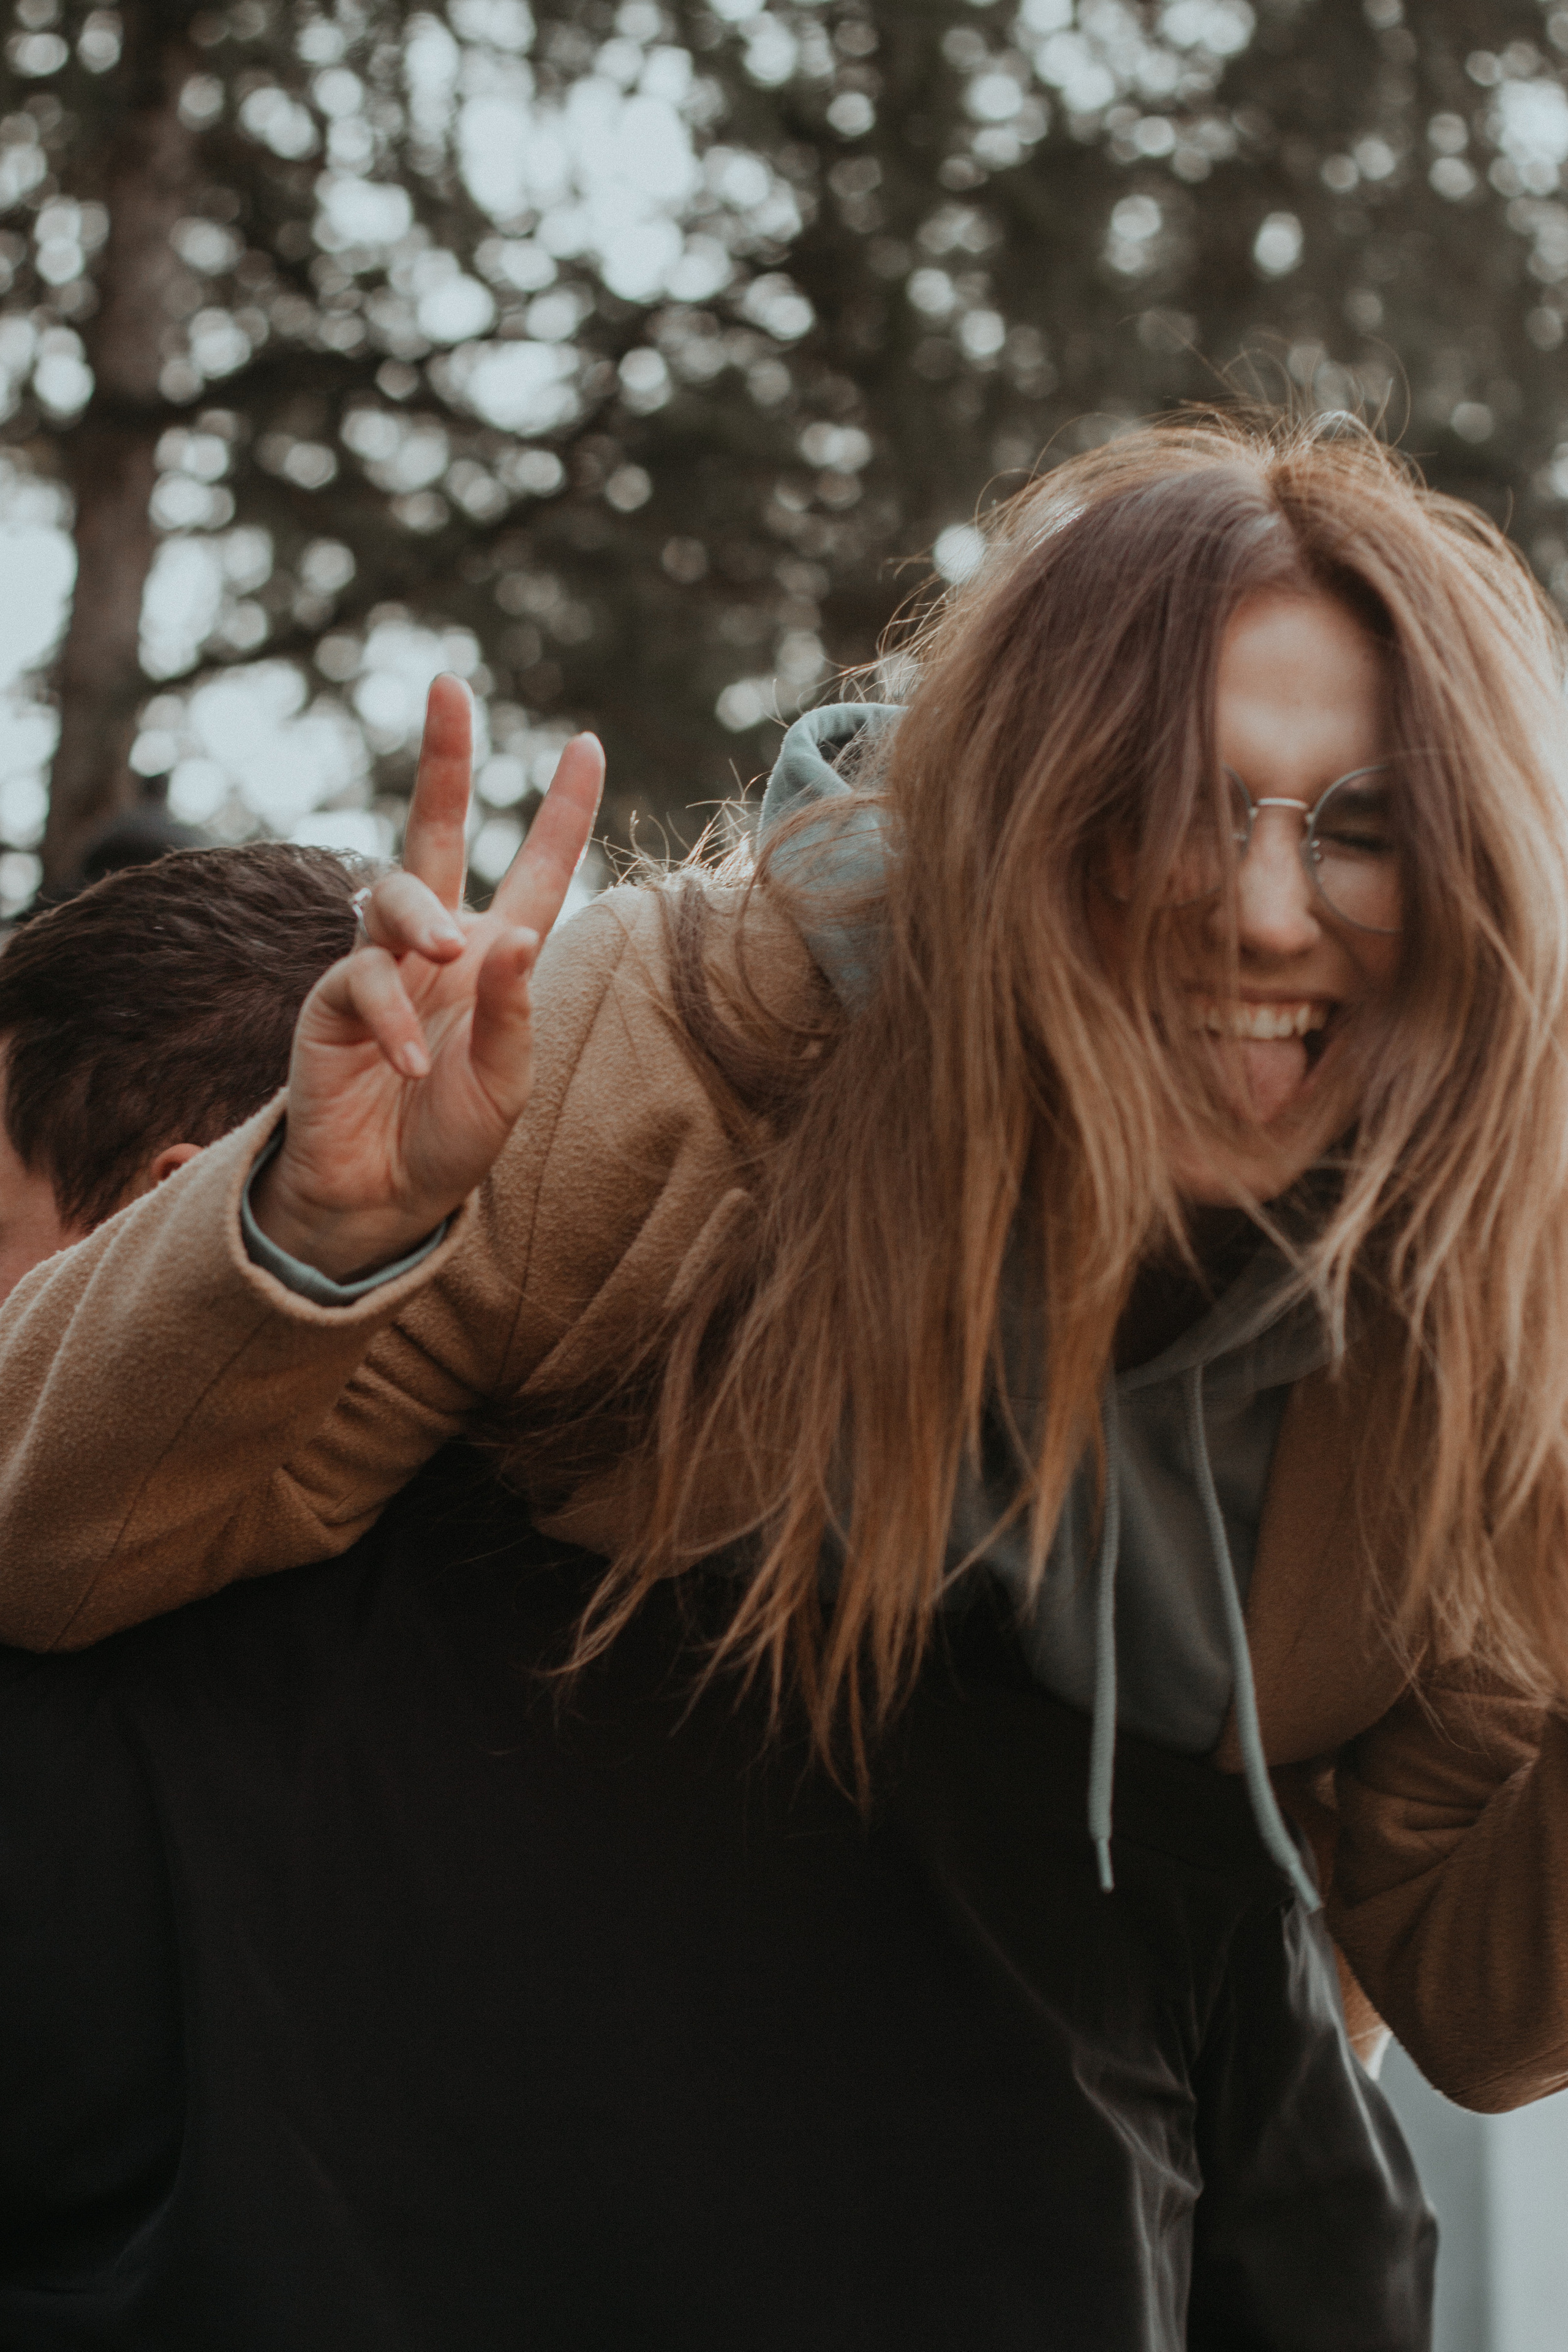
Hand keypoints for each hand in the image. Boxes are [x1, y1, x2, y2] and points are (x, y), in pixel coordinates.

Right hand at [253, 676, 604, 1280]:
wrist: (383, 1198)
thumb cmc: (451, 1138)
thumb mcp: (507, 1083)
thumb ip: (513, 1013)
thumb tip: (519, 935)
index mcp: (496, 960)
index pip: (534, 870)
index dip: (559, 810)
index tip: (586, 743)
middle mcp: (437, 948)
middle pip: (434, 830)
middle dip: (443, 758)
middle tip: (450, 686)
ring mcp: (380, 967)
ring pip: (394, 891)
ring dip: (423, 916)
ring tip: (448, 954)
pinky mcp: (333, 1002)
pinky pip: (360, 979)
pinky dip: (389, 1016)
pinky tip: (407, 1062)